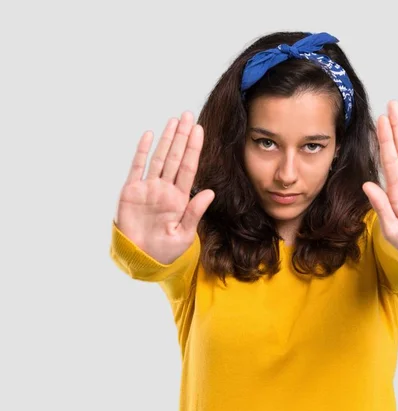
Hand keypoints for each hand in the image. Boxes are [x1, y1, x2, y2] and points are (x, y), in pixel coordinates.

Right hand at [114, 111, 214, 263]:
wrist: (141, 259)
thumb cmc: (165, 250)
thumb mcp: (184, 234)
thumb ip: (195, 212)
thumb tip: (210, 192)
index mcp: (179, 198)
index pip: (189, 168)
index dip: (194, 149)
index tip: (199, 130)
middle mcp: (165, 189)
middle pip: (176, 157)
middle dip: (182, 136)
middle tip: (188, 115)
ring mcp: (148, 188)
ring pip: (160, 158)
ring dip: (167, 139)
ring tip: (174, 120)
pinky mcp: (131, 191)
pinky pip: (137, 167)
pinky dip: (142, 151)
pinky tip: (150, 135)